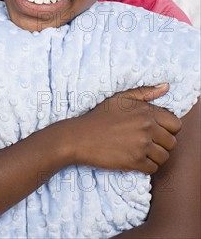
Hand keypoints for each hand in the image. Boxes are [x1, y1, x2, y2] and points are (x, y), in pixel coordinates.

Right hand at [61, 83, 181, 173]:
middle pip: (172, 142)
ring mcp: (141, 145)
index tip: (157, 131)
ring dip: (155, 156)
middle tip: (147, 142)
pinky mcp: (135, 161)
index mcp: (145, 111)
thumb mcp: (120, 98)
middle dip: (162, 143)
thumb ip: (145, 92)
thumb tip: (166, 86)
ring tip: (140, 151)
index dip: (168, 129)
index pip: (175, 124)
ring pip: (164, 157)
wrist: (80, 137)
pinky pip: (153, 168)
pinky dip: (146, 166)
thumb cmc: (99, 116)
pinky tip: (134, 158)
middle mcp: (147, 127)